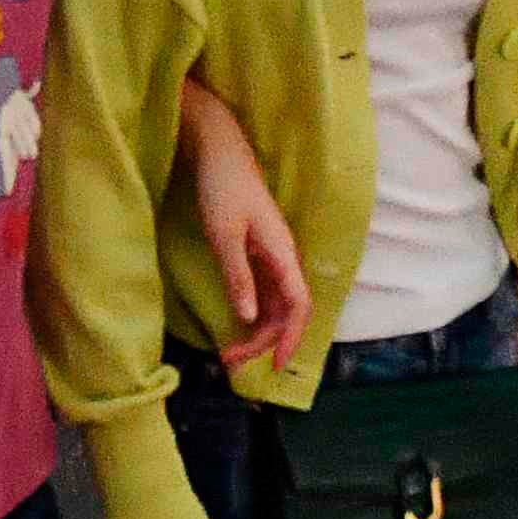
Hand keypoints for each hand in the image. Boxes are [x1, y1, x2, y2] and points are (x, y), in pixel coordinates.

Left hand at [189, 117, 315, 374]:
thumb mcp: (224, 235)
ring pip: (276, 304)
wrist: (218, 152)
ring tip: (230, 351)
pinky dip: (253, 314)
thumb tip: (250, 317)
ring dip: (258, 331)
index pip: (298, 306)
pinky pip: (265, 292)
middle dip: (265, 341)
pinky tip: (238, 324)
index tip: (276, 366)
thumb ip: (238, 276)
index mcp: (282, 254)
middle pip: (286, 311)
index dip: (291, 338)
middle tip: (231, 361)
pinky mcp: (258, 252)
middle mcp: (283, 258)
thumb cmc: (222, 188)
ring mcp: (272, 256)